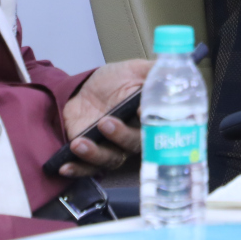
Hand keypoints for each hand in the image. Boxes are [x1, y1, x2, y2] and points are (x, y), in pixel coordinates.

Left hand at [58, 58, 150, 175]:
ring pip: (112, 159)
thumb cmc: (114, 80)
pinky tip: (66, 166)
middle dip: (121, 136)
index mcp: (148, 117)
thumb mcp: (136, 70)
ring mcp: (113, 148)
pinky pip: (89, 169)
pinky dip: (78, 169)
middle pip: (135, 145)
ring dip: (95, 154)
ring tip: (80, 143)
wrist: (83, 89)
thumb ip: (155, 72)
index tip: (142, 113)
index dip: (154, 125)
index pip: (159, 126)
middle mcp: (134, 136)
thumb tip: (174, 71)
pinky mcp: (92, 155)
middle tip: (105, 123)